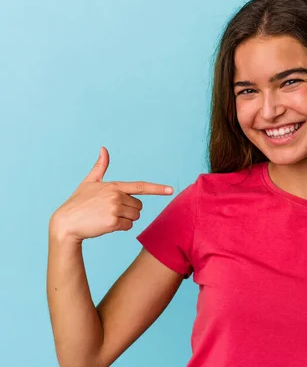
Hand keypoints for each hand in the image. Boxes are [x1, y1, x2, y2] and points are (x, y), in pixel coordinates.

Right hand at [49, 147, 173, 242]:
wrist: (65, 223)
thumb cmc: (78, 202)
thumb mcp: (89, 182)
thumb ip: (100, 167)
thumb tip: (104, 148)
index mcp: (114, 186)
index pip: (140, 186)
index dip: (157, 188)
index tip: (171, 190)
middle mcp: (116, 196)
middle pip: (139, 206)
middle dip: (129, 210)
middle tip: (110, 211)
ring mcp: (115, 209)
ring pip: (135, 216)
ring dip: (125, 219)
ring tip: (107, 217)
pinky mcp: (113, 222)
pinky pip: (128, 226)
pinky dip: (120, 228)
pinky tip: (105, 225)